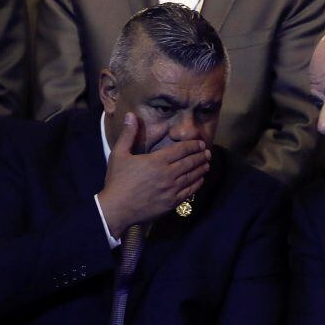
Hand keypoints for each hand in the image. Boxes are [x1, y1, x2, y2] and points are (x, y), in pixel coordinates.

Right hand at [97, 113, 209, 236]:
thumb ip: (128, 134)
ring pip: (192, 176)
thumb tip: (131, 114)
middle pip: (190, 162)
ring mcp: (172, 189)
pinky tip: (200, 180)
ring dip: (201, 169)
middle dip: (200, 156)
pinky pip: (190, 191)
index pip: (181, 149)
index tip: (200, 143)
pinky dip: (197, 184)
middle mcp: (168, 174)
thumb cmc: (117, 180)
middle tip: (207, 152)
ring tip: (207, 164)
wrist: (116, 209)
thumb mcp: (119, 154)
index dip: (193, 145)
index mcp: (157, 160)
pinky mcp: (172, 202)